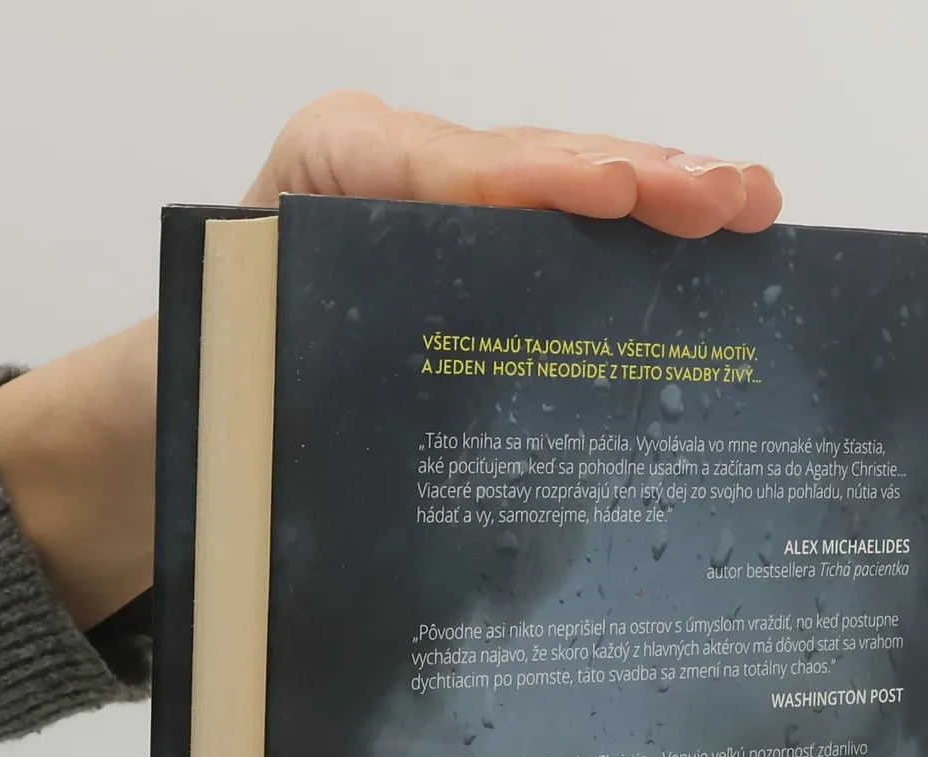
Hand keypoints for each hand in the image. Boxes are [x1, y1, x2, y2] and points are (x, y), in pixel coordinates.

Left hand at [0, 95, 781, 630]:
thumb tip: (404, 419)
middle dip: (643, 178)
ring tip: (750, 207)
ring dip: (666, 205)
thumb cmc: (213, 373)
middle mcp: (404, 176)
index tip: (619, 191)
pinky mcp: (479, 272)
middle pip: (536, 165)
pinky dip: (642, 258)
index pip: (454, 168)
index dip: (545, 179)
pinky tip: (717, 261)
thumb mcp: (250, 349)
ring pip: (566, 197)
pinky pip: (564, 250)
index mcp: (338, 172)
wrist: (177, 413)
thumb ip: (319, 347)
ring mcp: (450, 218)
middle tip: (733, 199)